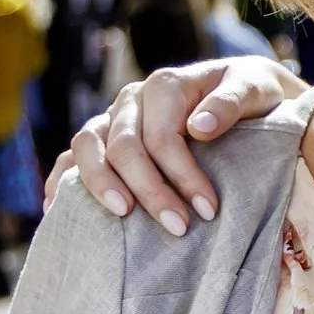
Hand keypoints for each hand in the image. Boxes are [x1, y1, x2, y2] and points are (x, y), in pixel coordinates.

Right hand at [45, 57, 303, 232]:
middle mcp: (133, 99)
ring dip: (101, 185)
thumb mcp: (255, 87)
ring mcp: (113, 117)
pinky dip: (62, 179)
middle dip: (150, 191)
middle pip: (124, 147)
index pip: (162, 137)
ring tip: (123, 216)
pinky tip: (57, 208)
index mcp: (166, 85)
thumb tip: (199, 127)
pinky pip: (72, 156)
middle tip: (179, 227)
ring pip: (87, 146)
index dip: (182, 175)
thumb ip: (231, 102)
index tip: (208, 210)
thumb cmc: (254, 92)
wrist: (248, 92)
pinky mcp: (105, 137)